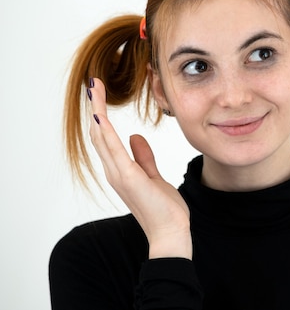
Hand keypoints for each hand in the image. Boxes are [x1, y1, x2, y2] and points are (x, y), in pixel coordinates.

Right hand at [88, 78, 191, 258]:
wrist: (170, 232)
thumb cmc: (163, 208)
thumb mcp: (154, 176)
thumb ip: (144, 157)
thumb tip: (135, 137)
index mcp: (120, 169)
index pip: (106, 137)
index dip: (101, 115)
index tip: (101, 94)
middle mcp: (114, 171)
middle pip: (99, 134)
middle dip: (97, 107)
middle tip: (94, 83)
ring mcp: (119, 175)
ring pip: (103, 138)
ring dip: (98, 112)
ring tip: (95, 90)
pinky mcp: (128, 178)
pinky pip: (114, 151)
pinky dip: (106, 132)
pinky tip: (100, 117)